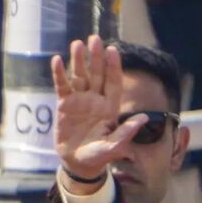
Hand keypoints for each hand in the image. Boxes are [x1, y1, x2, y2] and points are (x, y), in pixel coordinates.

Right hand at [51, 35, 149, 184]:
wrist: (77, 163)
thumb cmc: (98, 156)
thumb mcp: (113, 147)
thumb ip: (126, 133)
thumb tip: (144, 119)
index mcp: (110, 106)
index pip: (113, 82)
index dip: (113, 67)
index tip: (112, 51)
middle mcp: (96, 99)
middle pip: (97, 74)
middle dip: (96, 57)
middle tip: (94, 39)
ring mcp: (80, 100)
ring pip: (80, 75)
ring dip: (78, 60)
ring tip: (77, 44)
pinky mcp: (65, 104)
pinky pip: (62, 86)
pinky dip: (59, 74)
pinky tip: (56, 60)